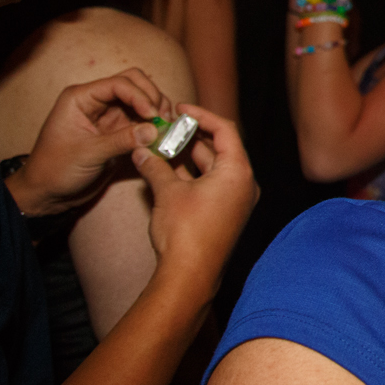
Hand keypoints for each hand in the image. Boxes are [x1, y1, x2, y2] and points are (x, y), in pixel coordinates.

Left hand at [6, 69, 171, 216]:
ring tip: (167, 127)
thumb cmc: (55, 169)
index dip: (140, 96)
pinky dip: (154, 126)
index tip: (153, 115)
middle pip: (134, 83)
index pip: (118, 84)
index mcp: (81, 98)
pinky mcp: (119, 131)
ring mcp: (109, 115)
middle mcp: (96, 101)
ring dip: (157, 110)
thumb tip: (155, 130)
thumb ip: (122, 140)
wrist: (48, 193)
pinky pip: (142, 120)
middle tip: (164, 118)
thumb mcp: (88, 154)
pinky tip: (162, 136)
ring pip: (142, 100)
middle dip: (152, 97)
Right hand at [130, 104, 258, 295]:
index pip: (225, 129)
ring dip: (188, 155)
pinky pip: (211, 183)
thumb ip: (155, 166)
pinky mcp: (226, 212)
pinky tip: (167, 167)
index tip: (180, 108)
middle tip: (166, 126)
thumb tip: (141, 150)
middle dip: (191, 136)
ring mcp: (236, 199)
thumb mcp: (167, 192)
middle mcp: (244, 183)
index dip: (202, 115)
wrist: (190, 275)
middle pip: (220, 147)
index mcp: (238, 171)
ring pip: (212, 167)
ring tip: (162, 144)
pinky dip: (191, 174)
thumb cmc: (185, 232)